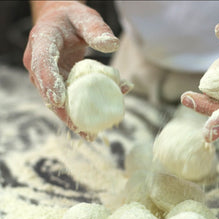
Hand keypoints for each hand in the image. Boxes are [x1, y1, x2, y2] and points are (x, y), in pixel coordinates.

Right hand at [23, 1, 127, 139]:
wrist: (60, 23)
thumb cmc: (71, 19)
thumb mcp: (83, 16)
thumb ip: (95, 28)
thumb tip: (111, 45)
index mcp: (42, 42)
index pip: (42, 64)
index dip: (50, 83)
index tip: (59, 101)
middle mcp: (39, 64)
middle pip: (48, 92)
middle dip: (64, 113)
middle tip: (82, 130)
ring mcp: (46, 78)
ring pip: (58, 103)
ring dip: (74, 119)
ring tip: (91, 135)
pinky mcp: (56, 86)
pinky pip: (68, 101)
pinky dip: (81, 112)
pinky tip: (95, 125)